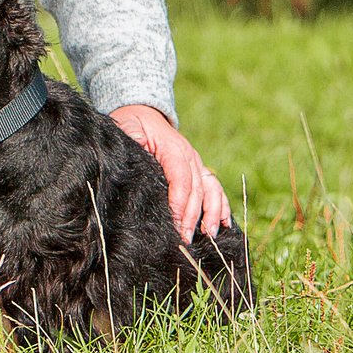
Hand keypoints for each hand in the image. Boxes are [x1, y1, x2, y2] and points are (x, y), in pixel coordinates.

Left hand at [109, 104, 230, 239]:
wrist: (143, 113)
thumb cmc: (132, 124)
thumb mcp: (128, 128)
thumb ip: (133, 142)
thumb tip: (135, 153)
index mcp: (172, 147)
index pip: (180, 178)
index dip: (179, 202)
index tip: (175, 222)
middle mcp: (190, 155)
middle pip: (196, 189)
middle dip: (192, 216)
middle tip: (184, 239)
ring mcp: (197, 162)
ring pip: (211, 190)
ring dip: (212, 213)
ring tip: (210, 235)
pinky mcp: (199, 169)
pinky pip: (215, 188)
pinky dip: (222, 205)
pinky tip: (224, 224)